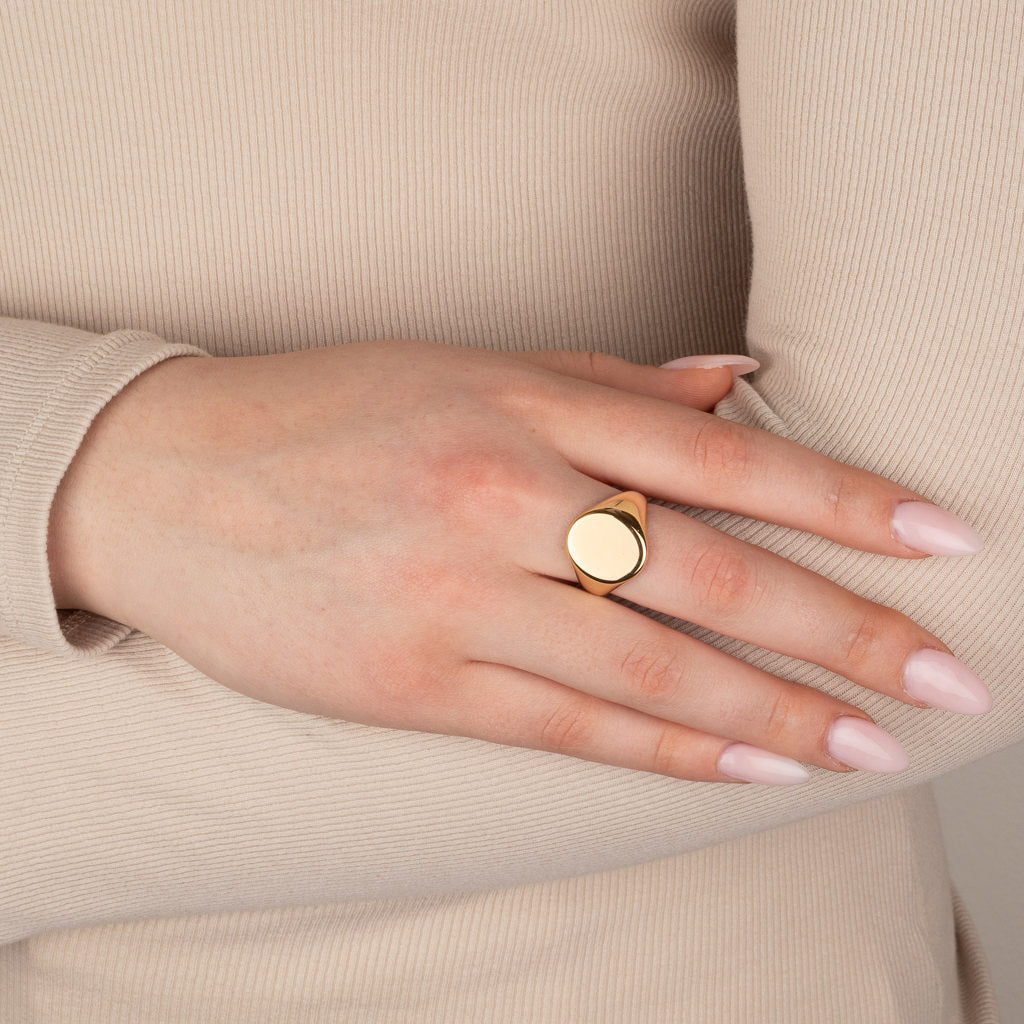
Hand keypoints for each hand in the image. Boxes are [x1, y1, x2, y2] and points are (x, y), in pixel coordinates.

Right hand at [49, 341, 989, 784]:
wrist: (172, 477)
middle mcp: (502, 495)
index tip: (942, 538)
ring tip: (871, 744)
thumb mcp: (470, 368)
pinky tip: (748, 768)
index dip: (846, 498)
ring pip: (653, 670)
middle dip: (846, 632)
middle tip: (949, 679)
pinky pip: (568, 728)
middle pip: (712, 577)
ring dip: (777, 714)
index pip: (726, 457)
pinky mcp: (412, 682)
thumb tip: (736, 387)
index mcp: (525, 405)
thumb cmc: (333, 412)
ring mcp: (457, 596)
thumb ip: (607, 381)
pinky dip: (669, 754)